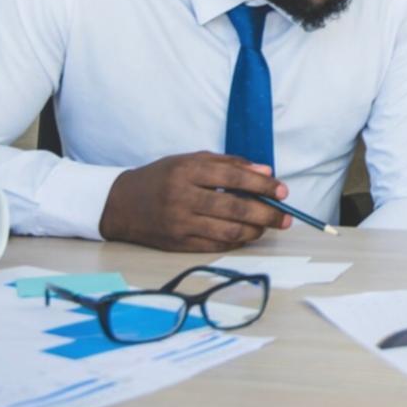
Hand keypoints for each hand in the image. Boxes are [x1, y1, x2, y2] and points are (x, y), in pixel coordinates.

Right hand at [99, 151, 289, 251]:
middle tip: (286, 217)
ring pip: (228, 231)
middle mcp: (183, 197)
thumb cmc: (162, 177)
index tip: (283, 191)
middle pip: (235, 208)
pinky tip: (246, 235)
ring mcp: (180, 223)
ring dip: (255, 230)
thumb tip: (265, 171)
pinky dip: (236, 241)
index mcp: (188, 171)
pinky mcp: (177, 244)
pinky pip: (215, 245)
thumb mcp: (190, 160)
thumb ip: (229, 164)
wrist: (120, 204)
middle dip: (267, 214)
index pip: (235, 178)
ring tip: (267, 226)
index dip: (263, 185)